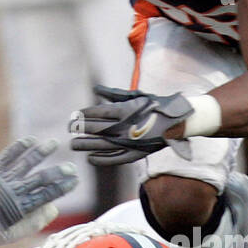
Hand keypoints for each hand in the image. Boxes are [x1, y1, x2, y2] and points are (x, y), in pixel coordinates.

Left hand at [0, 137, 78, 246]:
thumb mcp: (13, 233)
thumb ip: (35, 222)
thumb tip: (54, 207)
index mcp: (21, 208)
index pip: (48, 195)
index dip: (62, 187)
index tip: (74, 181)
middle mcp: (14, 191)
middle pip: (41, 178)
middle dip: (58, 172)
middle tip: (72, 167)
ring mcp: (3, 179)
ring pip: (26, 163)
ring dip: (42, 152)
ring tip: (54, 143)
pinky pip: (8, 156)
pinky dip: (19, 147)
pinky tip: (30, 140)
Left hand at [70, 85, 194, 165]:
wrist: (178, 121)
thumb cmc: (155, 106)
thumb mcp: (135, 96)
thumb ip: (113, 94)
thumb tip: (96, 88)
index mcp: (126, 110)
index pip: (99, 113)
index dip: (85, 114)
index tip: (75, 115)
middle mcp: (126, 127)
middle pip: (97, 129)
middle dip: (81, 129)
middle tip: (69, 129)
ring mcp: (131, 142)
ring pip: (103, 145)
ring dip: (86, 145)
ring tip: (73, 145)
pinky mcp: (136, 153)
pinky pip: (116, 159)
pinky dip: (102, 159)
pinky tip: (90, 158)